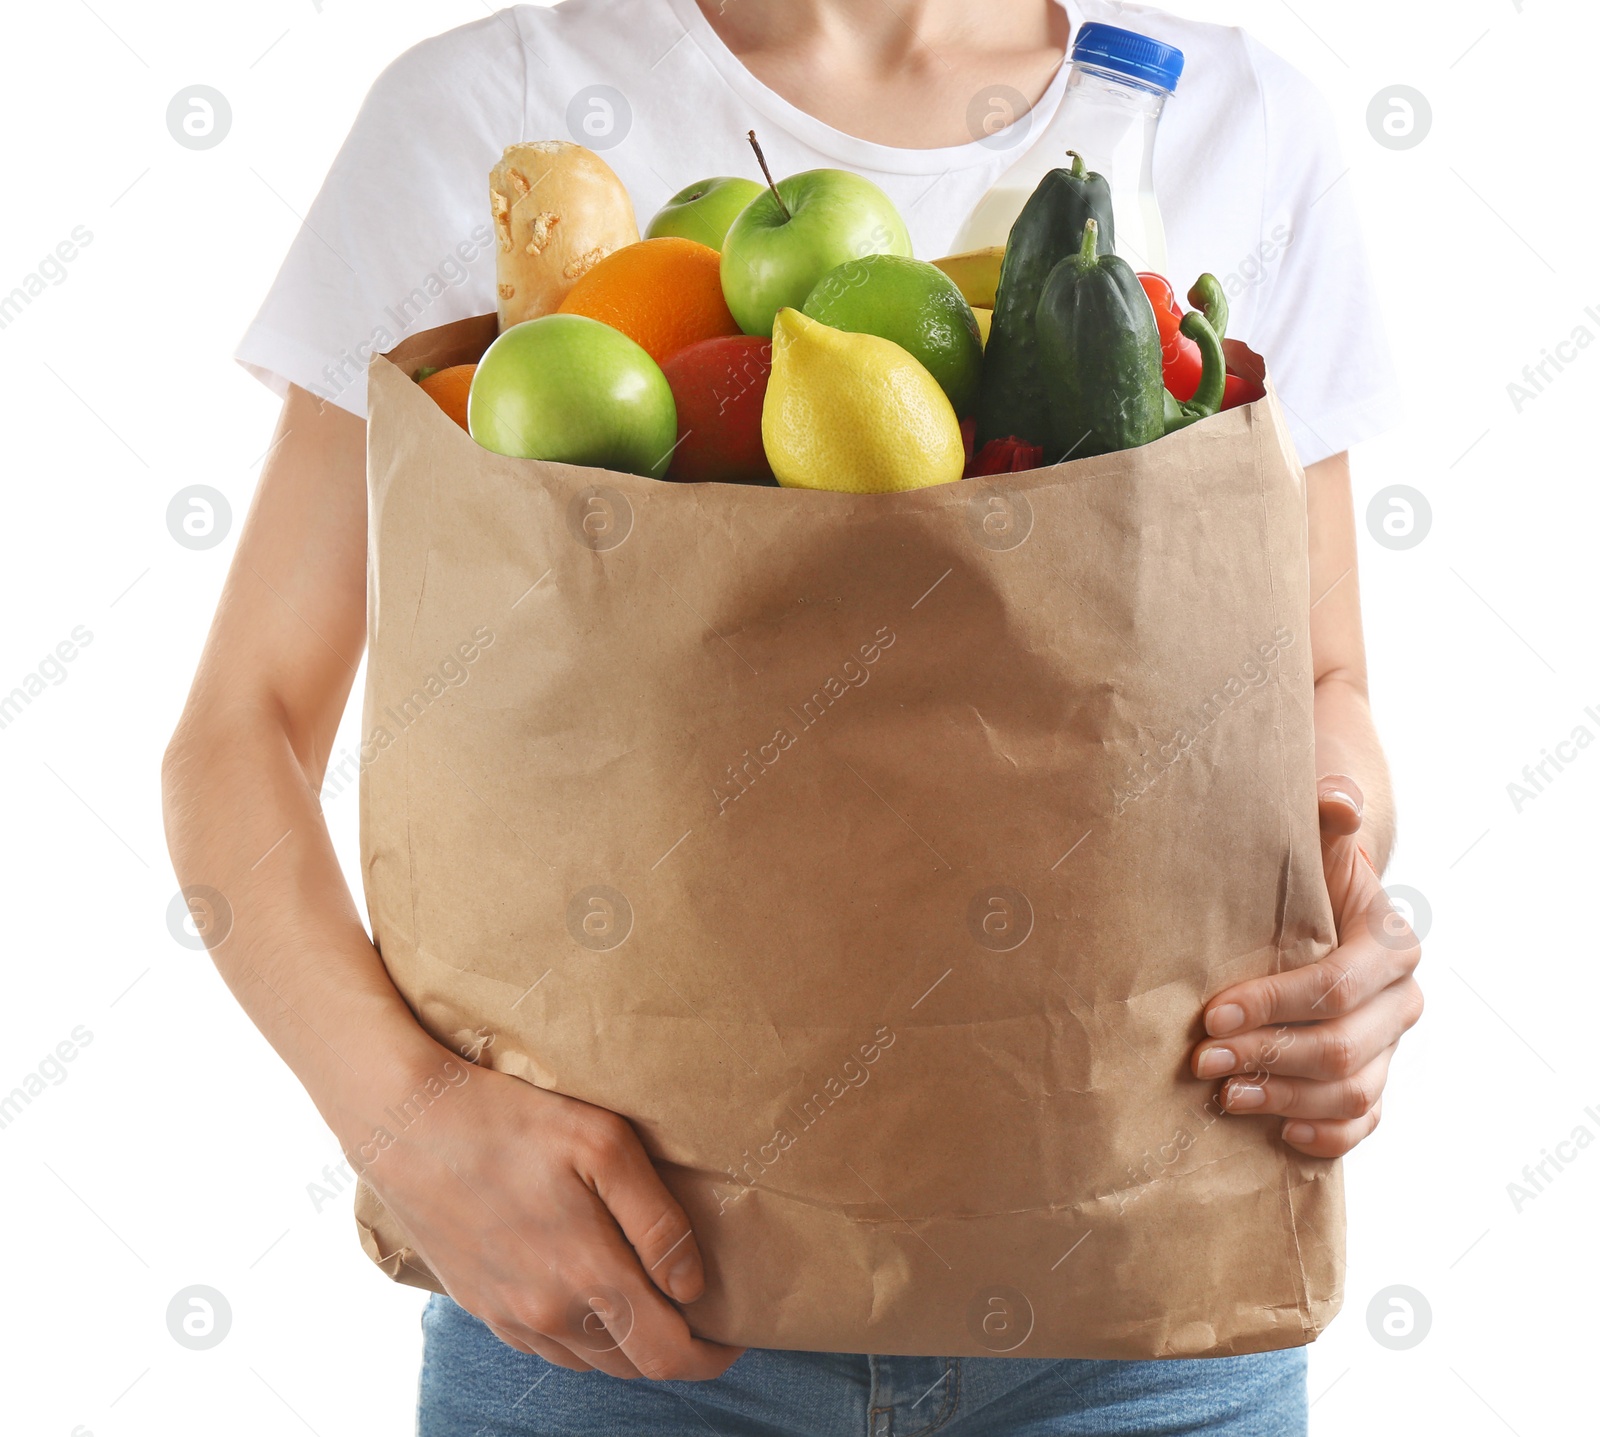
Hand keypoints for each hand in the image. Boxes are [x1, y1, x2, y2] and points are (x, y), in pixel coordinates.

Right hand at [349, 1057, 742, 1378]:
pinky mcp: (480, 1305)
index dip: (711, 1356)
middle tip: (700, 1314)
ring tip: (651, 1302)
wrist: (407, 1122)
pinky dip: (582, 1336)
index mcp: (587, 1279)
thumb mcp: (603, 1145)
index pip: (667, 1356)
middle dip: (675, 1351)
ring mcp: (508, 1316)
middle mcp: (548, 1316)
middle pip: (632, 1366)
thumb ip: (657, 1221)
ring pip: (588, 1362)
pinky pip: (546, 1346)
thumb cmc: (512, 1120)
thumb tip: (692, 1284)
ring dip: (628, 1345)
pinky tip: (589, 1294)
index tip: (735, 1334)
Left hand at [1190, 775, 1423, 1157]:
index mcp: (1390, 943)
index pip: (1334, 986)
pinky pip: (1365, 1123)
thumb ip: (1326, 820)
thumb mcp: (1314, 843)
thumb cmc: (1307, 872)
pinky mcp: (1378, 1078)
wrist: (1326, 905)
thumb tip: (1336, 800)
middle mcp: (1401, 999)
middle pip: (1343, 1047)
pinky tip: (1278, 1135)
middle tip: (1201, 1061)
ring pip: (1353, 1092)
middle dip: (1268, 1056)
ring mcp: (1393, 1044)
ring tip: (1223, 1096)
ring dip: (1285, 1100)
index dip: (1274, 1004)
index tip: (1211, 1014)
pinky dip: (1326, 1136)